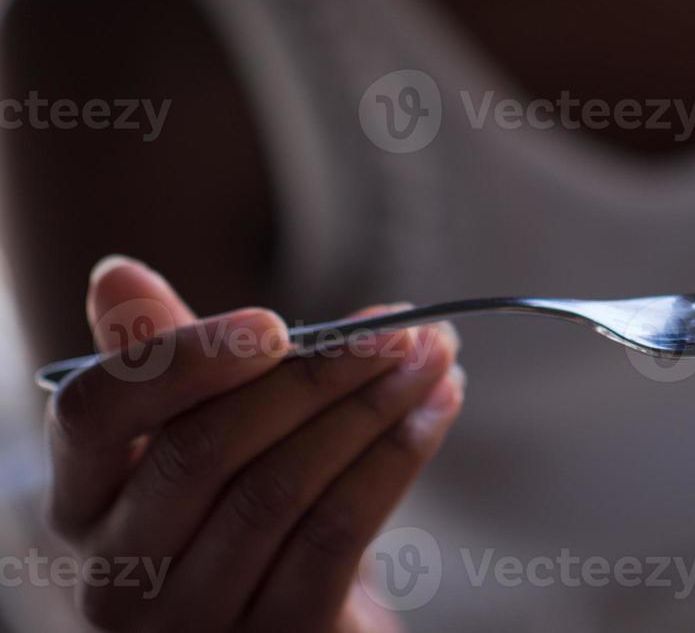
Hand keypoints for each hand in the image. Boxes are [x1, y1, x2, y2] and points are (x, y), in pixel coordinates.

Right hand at [45, 257, 463, 631]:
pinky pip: (337, 533)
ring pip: (281, 488)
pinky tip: (436, 410)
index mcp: (81, 500)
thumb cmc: (237, 502)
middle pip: (206, 447)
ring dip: (373, 407)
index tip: (276, 319)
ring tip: (434, 356)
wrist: (294, 616)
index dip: (184, 360)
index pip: (95, 415)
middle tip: (401, 327)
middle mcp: (116, 574)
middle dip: (318, 373)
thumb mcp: (195, 429)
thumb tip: (120, 273)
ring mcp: (192, 620)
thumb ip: (161, 357)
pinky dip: (396, 459)